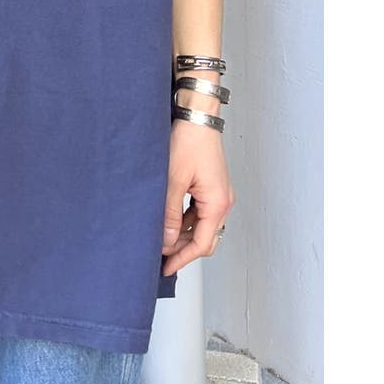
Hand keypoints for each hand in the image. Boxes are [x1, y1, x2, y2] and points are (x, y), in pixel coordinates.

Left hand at [161, 118, 234, 275]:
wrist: (197, 116)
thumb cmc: (188, 142)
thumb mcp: (173, 180)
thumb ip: (170, 213)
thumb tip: (167, 241)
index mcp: (218, 203)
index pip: (201, 244)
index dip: (182, 258)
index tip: (166, 267)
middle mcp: (223, 201)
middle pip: (205, 238)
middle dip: (183, 250)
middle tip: (161, 257)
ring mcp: (218, 193)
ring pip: (201, 225)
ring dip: (183, 234)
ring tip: (161, 240)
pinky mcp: (211, 185)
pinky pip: (199, 211)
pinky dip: (185, 219)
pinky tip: (168, 220)